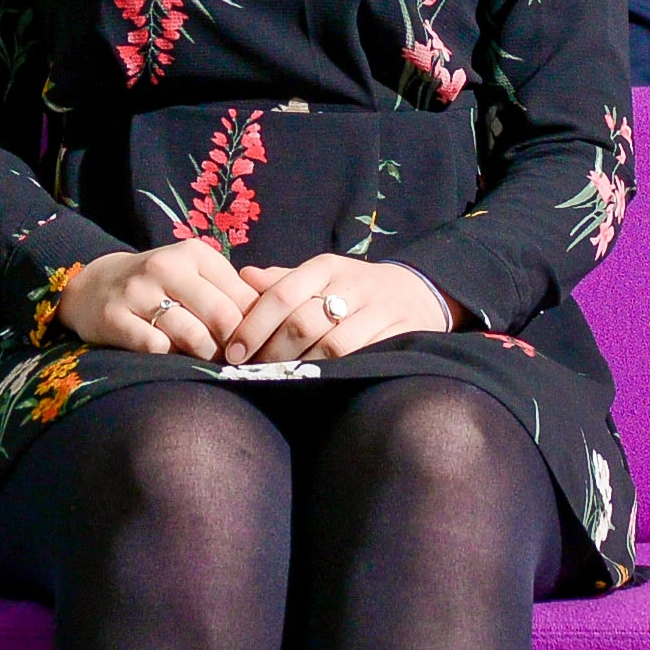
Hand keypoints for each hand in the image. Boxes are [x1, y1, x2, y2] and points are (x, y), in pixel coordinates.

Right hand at [60, 241, 250, 358]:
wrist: (96, 286)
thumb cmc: (160, 286)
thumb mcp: (195, 276)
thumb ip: (232, 292)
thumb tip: (277, 321)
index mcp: (194, 254)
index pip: (243, 297)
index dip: (255, 328)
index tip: (256, 346)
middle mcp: (166, 267)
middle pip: (222, 317)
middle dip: (234, 346)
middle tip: (234, 361)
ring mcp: (138, 291)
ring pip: (192, 336)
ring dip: (205, 356)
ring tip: (206, 360)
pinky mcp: (115, 317)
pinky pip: (156, 347)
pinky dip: (170, 358)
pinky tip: (171, 356)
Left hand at [206, 255, 453, 361]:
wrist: (417, 292)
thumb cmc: (353, 288)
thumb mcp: (320, 276)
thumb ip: (283, 280)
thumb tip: (243, 277)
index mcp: (326, 267)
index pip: (282, 294)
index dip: (254, 325)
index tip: (233, 352)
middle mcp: (352, 284)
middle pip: (303, 324)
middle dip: (273, 353)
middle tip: (252, 372)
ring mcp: (379, 310)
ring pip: (333, 346)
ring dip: (302, 367)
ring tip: (280, 380)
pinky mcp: (400, 333)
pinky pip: (363, 358)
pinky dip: (336, 373)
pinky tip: (318, 382)